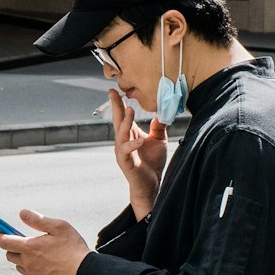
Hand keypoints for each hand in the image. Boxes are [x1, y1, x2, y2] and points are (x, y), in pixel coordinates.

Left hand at [0, 209, 89, 274]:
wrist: (85, 271)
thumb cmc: (73, 247)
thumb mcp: (58, 226)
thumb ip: (38, 220)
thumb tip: (22, 213)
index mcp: (30, 247)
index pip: (4, 241)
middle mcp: (28, 262)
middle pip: (9, 254)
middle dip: (12, 246)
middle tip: (22, 239)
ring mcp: (33, 274)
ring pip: (19, 265)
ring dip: (22, 258)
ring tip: (37, 252)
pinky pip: (30, 274)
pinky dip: (32, 267)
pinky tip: (46, 262)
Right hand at [110, 89, 167, 218]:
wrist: (152, 184)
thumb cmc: (152, 163)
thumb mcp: (158, 140)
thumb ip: (158, 127)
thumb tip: (160, 114)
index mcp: (129, 134)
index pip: (123, 115)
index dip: (119, 103)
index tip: (115, 90)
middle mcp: (123, 141)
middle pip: (117, 120)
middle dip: (115, 106)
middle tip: (113, 93)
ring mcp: (123, 152)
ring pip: (120, 134)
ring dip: (125, 122)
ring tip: (130, 111)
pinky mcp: (126, 162)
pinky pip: (126, 151)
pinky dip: (132, 144)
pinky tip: (140, 140)